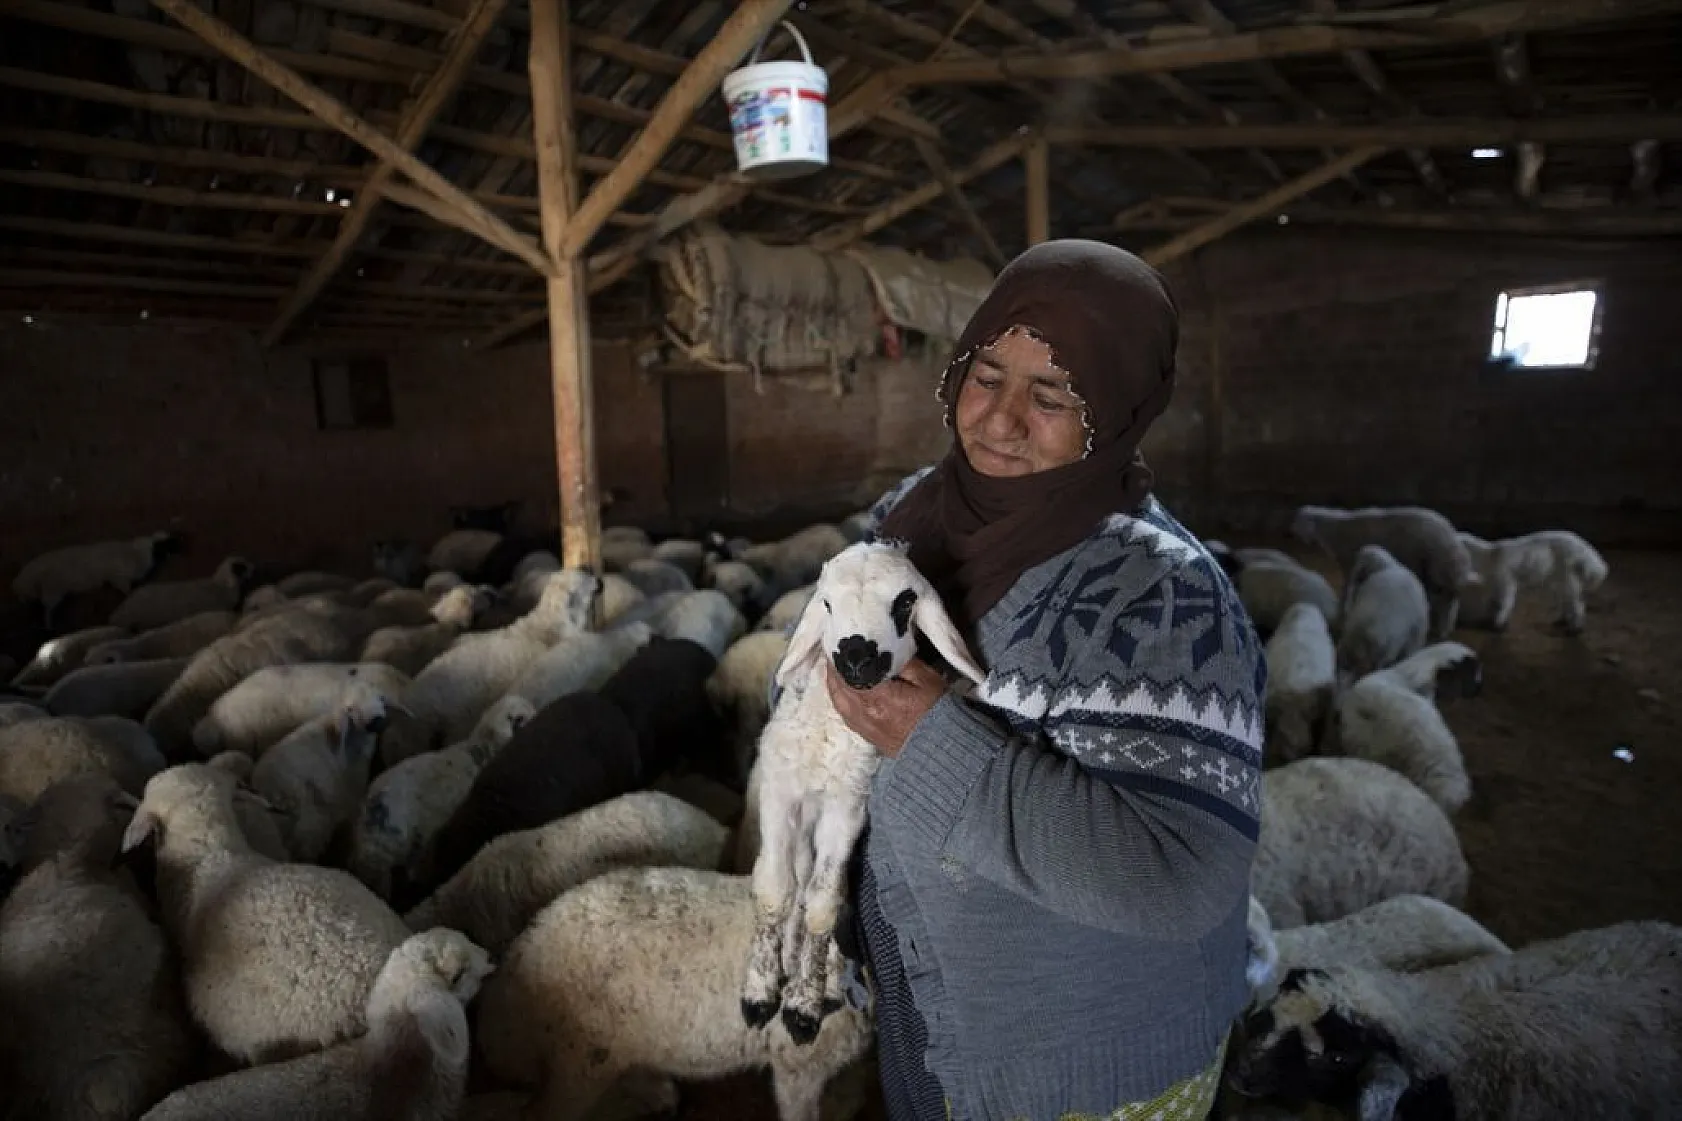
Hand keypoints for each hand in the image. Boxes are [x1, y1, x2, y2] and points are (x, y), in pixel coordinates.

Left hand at [825, 657, 946, 758]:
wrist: (942, 749)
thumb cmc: (937, 712)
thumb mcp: (926, 678)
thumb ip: (902, 661)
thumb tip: (882, 649)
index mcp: (876, 696)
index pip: (847, 670)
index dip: (841, 655)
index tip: (841, 640)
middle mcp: (863, 713)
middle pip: (837, 685)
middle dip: (835, 667)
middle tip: (837, 651)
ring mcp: (862, 726)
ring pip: (837, 700)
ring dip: (834, 682)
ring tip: (837, 667)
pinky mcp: (866, 735)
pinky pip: (844, 713)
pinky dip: (839, 697)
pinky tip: (844, 689)